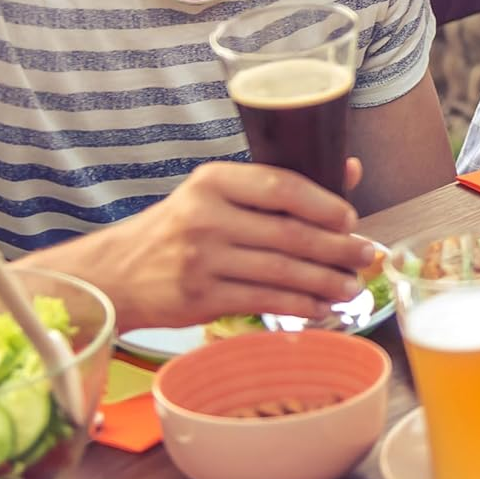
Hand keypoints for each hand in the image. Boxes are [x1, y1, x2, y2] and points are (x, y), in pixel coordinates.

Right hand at [90, 160, 378, 330]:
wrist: (114, 274)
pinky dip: (298, 306)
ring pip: (280, 272)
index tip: (351, 218)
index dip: (324, 203)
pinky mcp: (200, 299)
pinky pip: (262, 302)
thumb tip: (349, 170)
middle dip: (335, 247)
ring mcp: (202, 261)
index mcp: (214, 180)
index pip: (281, 186)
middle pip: (288, 233)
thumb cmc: (178, 228)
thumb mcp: (214, 194)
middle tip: (366, 255)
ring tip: (352, 287)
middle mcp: (207, 217)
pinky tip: (321, 308)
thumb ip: (274, 185)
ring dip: (324, 282)